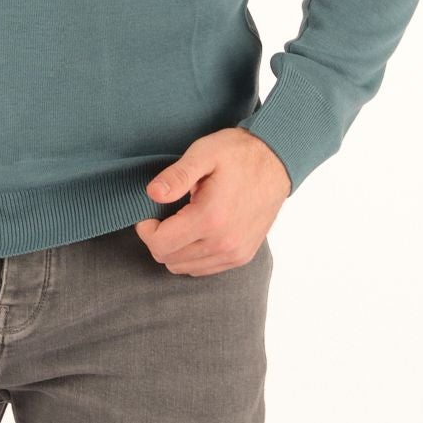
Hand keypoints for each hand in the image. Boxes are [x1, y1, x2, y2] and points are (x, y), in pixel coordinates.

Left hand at [133, 126, 290, 274]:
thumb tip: (152, 194)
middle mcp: (224, 243)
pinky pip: (203, 268)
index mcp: (210, 219)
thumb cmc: (237, 154)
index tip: (150, 211)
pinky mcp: (242, 256)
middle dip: (158, 238)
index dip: (146, 229)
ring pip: (184, 267)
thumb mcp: (203, 153)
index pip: (160, 245)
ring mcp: (235, 253)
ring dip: (175, 247)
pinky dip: (192, 254)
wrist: (276, 161)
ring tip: (183, 219)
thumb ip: (176, 176)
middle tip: (165, 213)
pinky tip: (197, 230)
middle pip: (168, 259)